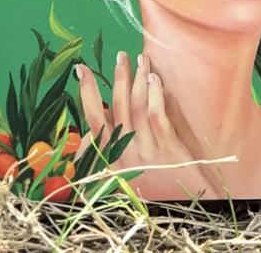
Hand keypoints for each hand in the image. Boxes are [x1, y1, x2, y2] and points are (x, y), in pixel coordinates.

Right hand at [77, 52, 223, 198]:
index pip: (93, 118)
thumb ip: (104, 153)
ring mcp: (146, 148)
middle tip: (121, 56)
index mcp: (110, 155)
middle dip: (118, 77)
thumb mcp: (120, 175)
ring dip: (138, 79)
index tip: (80, 68)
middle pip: (118, 106)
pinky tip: (155, 79)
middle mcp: (125, 150)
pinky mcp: (166, 146)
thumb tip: (84, 139)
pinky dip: (154, 94)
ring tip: (142, 59)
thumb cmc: (150, 186)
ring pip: (137, 106)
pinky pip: (156, 114)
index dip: (86, 93)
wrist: (180, 203)